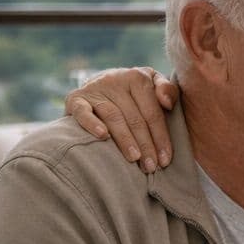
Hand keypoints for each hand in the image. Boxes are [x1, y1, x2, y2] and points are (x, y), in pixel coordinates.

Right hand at [64, 66, 179, 172]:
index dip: (160, 137)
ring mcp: (95, 89)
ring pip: (113, 116)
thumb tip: (167, 103)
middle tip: (150, 166)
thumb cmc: (135, 92)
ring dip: (125, 139)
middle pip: (135, 117)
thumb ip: (168, 90)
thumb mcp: (154, 85)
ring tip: (134, 158)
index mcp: (138, 78)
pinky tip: (103, 136)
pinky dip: (91, 123)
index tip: (165, 160)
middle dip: (145, 144)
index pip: (153, 113)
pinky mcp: (75, 98)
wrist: (100, 82)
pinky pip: (82, 111)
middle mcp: (116, 80)